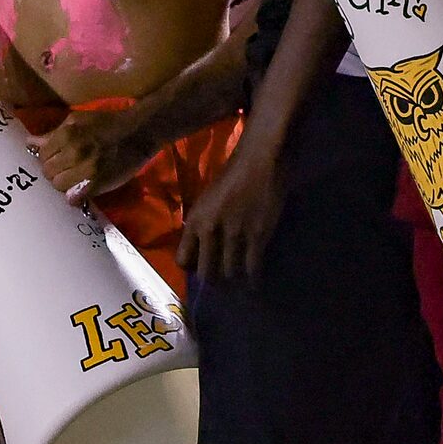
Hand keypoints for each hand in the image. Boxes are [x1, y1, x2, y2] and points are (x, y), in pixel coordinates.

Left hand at [33, 102, 157, 205]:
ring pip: (58, 187)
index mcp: (67, 135)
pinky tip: (81, 190)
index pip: (42, 156)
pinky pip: (74, 198)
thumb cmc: (109, 123)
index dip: (49, 159)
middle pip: (48, 173)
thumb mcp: (79, 120)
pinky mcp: (97, 184)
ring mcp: (86, 170)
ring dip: (65, 184)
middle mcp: (74, 152)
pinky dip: (75, 196)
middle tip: (67, 169)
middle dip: (55, 172)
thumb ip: (54, 133)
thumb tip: (30, 143)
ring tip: (75, 179)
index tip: (58, 159)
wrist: (140, 132)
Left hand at [175, 128, 284, 282]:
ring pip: (229, 271)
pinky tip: (254, 282)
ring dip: (233, 279)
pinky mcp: (257, 235)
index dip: (190, 268)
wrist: (260, 159)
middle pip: (206, 272)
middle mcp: (210, 231)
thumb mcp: (207, 199)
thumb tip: (203, 245)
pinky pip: (252, 265)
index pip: (183, 259)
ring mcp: (234, 234)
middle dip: (213, 281)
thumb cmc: (233, 173)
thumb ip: (203, 222)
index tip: (198, 271)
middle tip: (219, 285)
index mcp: (194, 220)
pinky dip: (253, 277)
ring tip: (238, 283)